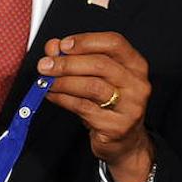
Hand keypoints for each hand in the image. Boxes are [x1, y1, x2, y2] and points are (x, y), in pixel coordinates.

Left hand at [37, 32, 154, 181]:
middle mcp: (137, 83)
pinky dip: (61, 99)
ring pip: (92, 86)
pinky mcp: (117, 126)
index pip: (114, 43)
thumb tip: (52, 47)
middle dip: (66, 63)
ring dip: (62, 82)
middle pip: (100, 64)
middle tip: (44, 65)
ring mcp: (131, 106)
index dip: (86, 41)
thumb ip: (73, 58)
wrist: (123, 140)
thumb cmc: (107, 102)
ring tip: (45, 82)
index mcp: (135, 65)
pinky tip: (51, 95)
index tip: (62, 44)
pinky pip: (83, 107)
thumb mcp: (93, 77)